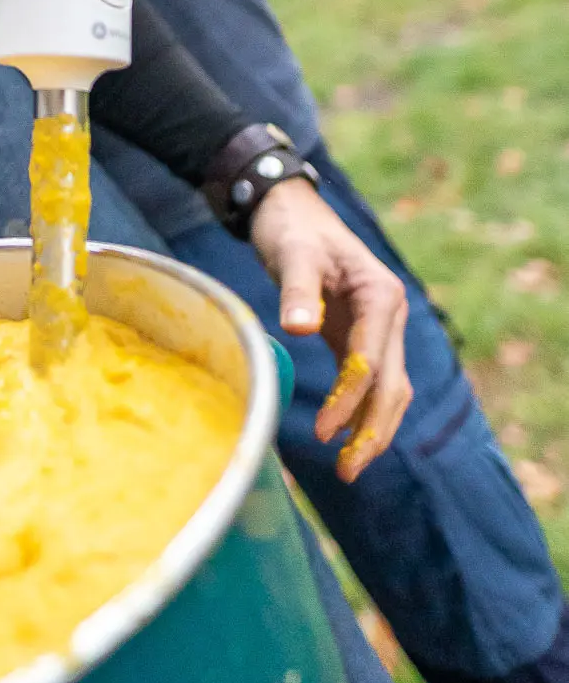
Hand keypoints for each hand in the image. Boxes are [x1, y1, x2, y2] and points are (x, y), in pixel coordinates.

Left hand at [247, 178, 411, 482]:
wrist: (291, 210)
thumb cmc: (292, 228)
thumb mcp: (294, 253)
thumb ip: (298, 290)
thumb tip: (298, 327)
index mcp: (381, 296)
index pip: (371, 360)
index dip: (349, 400)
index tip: (324, 433)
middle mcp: (389, 315)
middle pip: (391, 385)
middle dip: (372, 430)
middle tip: (347, 472)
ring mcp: (379, 326)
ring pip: (387, 389)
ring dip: (371, 429)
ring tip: (348, 470)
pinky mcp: (359, 334)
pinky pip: (368, 381)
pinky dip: (358, 411)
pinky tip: (342, 438)